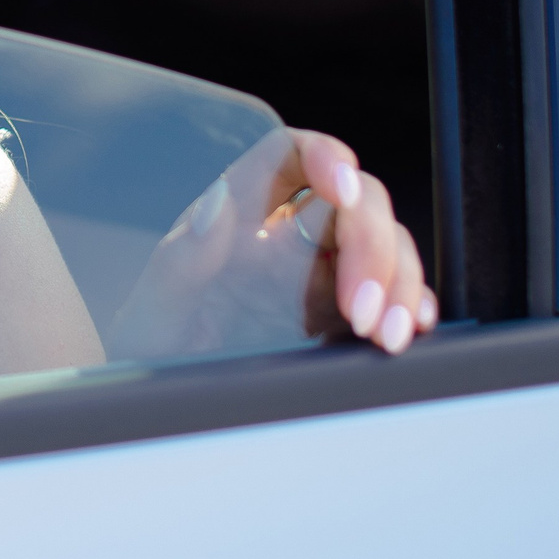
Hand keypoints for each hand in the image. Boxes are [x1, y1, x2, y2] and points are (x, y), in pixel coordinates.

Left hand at [105, 129, 434, 360]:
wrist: (159, 403)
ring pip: (383, 246)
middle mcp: (282, 234)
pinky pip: (391, 292)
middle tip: (360, 311)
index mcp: (236, 213)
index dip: (325, 156)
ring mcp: (316, 273)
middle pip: (355, 203)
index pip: (289, 154)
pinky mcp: (339, 314)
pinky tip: (407, 328)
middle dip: (373, 246)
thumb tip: (215, 204)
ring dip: (398, 283)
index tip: (345, 189)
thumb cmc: (150, 344)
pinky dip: (409, 305)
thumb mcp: (154, 307)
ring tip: (384, 335)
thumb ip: (181, 257)